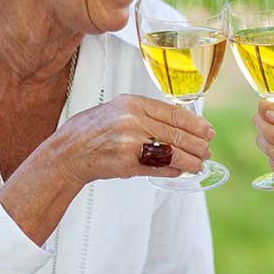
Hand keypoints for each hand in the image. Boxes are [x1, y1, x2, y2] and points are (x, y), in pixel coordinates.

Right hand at [45, 94, 214, 185]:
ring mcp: (130, 141)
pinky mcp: (127, 162)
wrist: (66, 153)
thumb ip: (144, 115)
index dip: (195, 123)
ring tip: (199, 164)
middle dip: (197, 144)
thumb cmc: (90, 132)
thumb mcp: (117, 111)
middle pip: (176, 133)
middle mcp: (132, 119)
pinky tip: (180, 171)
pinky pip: (158, 167)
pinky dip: (172, 170)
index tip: (207, 131)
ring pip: (172, 151)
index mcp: (131, 103)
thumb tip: (177, 126)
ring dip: (189, 160)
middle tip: (207, 151)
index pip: (174, 112)